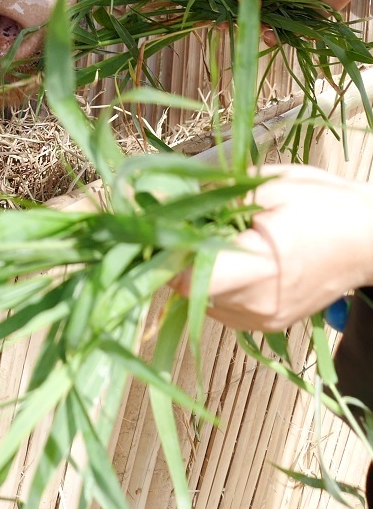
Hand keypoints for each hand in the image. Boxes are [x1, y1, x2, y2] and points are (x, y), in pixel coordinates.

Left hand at [173, 166, 372, 331]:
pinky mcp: (268, 323)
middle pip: (188, 290)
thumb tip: (164, 200)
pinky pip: (223, 306)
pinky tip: (229, 253)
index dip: (165, 252)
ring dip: (195, 269)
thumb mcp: (267, 186)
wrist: (368, 238)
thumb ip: (215, 198)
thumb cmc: (322, 204)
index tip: (157, 225)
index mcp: (259, 269)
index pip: (187, 279)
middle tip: (180, 221)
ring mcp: (263, 319)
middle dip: (177, 254)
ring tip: (211, 235)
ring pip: (202, 300)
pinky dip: (215, 281)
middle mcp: (257, 305)